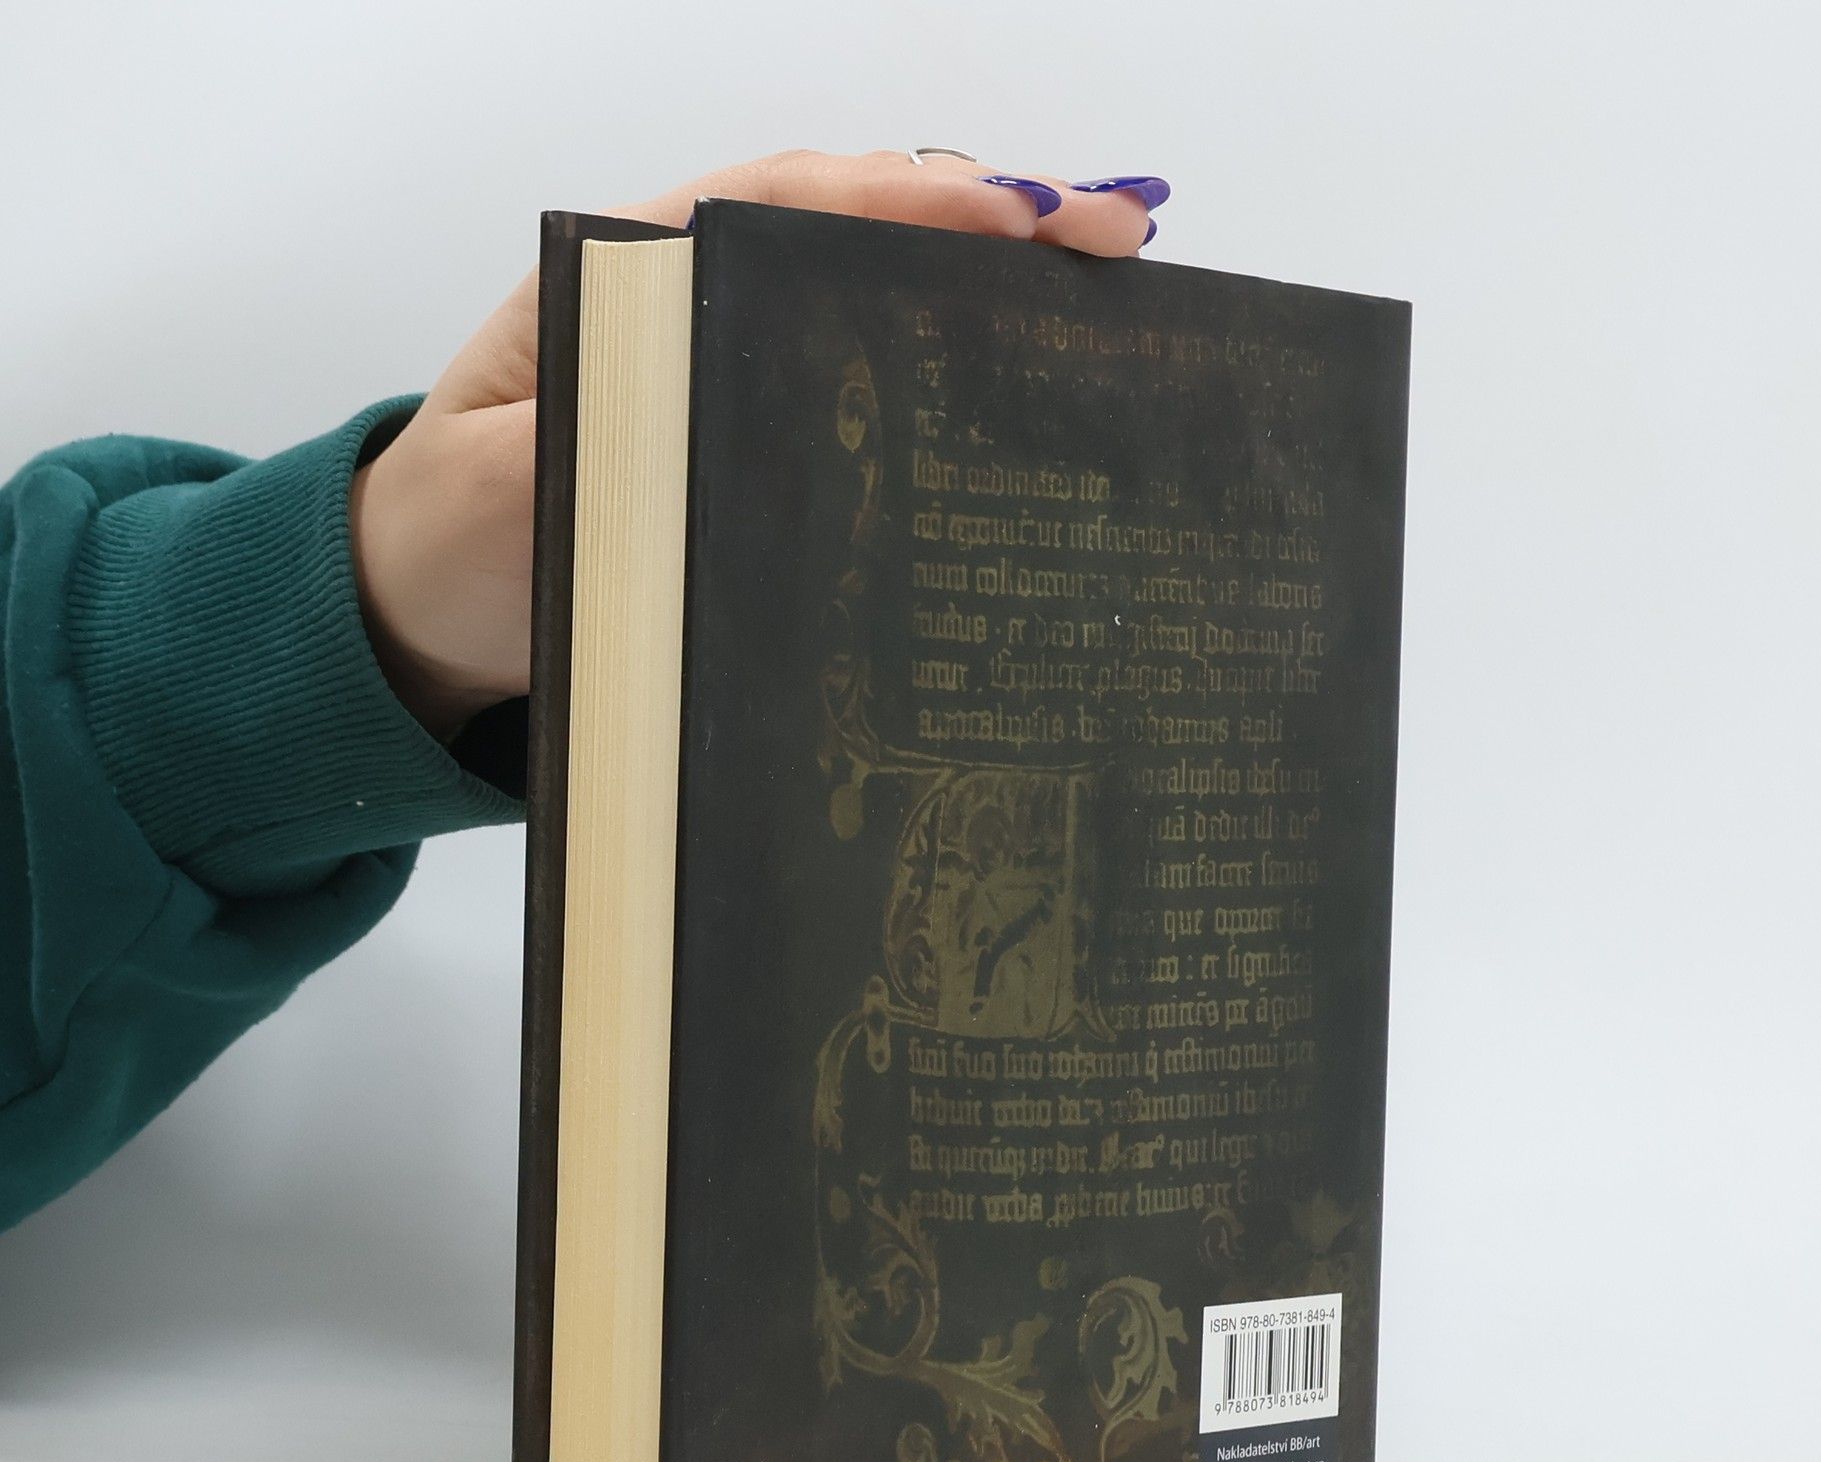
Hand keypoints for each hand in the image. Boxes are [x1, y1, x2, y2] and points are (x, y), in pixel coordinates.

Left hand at [349, 149, 1164, 739]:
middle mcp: (692, 300)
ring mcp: (728, 363)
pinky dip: (950, 355)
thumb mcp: (495, 496)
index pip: (787, 207)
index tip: (1020, 219)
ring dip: (990, 279)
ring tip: (1111, 285)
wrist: (418, 613)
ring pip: (872, 287)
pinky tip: (1029, 368)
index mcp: (625, 281)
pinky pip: (861, 371)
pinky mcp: (750, 434)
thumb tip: (697, 417)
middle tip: (1117, 236)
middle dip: (991, 219)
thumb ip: (576, 450)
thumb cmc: (449, 546)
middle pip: (857, 226)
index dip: (909, 203)